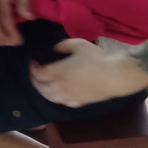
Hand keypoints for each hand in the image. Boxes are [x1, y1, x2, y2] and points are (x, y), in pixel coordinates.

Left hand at [29, 40, 147, 106]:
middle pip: (41, 88)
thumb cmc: (97, 58)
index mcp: (58, 72)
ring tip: (43, 84)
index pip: (38, 74)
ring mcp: (70, 97)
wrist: (116, 76)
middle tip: (34, 73)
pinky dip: (56, 98)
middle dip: (34, 81)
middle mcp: (61, 87)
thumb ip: (62, 46)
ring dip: (43, 91)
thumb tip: (54, 50)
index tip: (33, 62)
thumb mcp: (78, 44)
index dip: (32, 69)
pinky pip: (63, 103)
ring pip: (50, 98)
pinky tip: (58, 94)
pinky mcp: (80, 103)